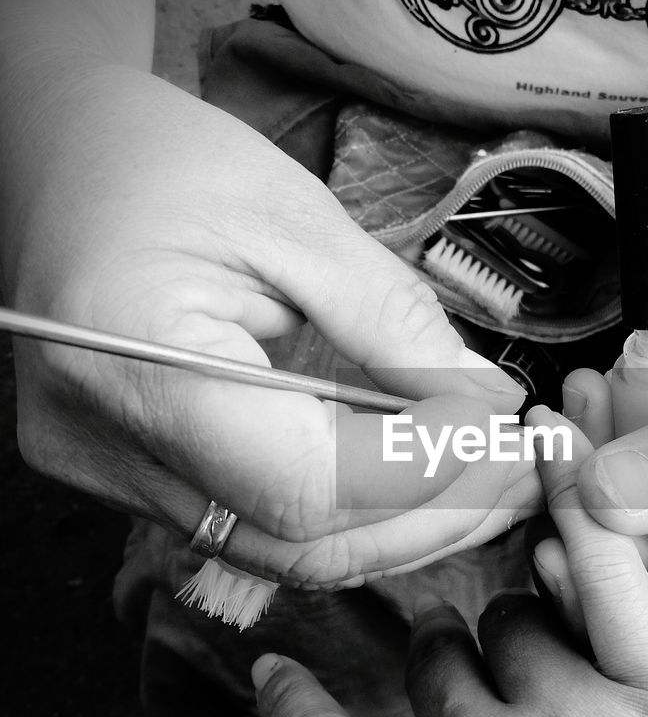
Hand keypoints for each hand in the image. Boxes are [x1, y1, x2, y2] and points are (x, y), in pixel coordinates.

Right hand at [6, 65, 536, 585]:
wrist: (58, 161)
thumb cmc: (164, 164)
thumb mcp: (295, 216)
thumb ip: (391, 320)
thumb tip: (484, 406)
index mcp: (138, 364)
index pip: (308, 485)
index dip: (423, 473)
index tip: (504, 432)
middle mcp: (109, 449)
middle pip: (300, 544)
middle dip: (430, 519)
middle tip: (519, 473)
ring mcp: (109, 477)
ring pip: (283, 554)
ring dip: (398, 528)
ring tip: (486, 480)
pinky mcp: (126, 480)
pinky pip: (254, 528)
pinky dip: (344, 513)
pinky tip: (408, 478)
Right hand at [240, 418, 647, 716]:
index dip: (294, 701)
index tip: (275, 666)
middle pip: (431, 666)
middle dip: (436, 660)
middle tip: (454, 664)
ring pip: (509, 620)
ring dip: (510, 622)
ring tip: (529, 625)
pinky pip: (612, 583)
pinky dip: (584, 515)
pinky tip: (567, 464)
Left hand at [551, 268, 647, 698]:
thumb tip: (597, 499)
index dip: (614, 619)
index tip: (565, 545)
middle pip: (623, 606)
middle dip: (578, 531)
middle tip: (555, 454)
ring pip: (602, 540)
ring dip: (572, 476)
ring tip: (565, 411)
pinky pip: (605, 487)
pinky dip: (587, 442)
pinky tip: (585, 396)